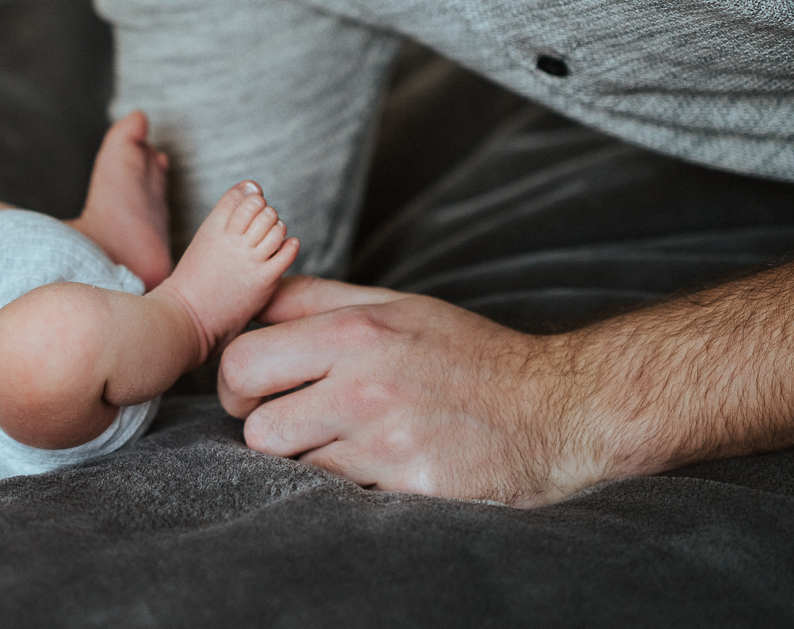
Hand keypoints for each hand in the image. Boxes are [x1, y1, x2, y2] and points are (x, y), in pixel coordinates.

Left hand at [217, 277, 582, 504]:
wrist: (558, 409)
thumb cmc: (467, 353)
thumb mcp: (395, 304)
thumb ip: (315, 298)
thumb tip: (248, 299)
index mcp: (355, 330)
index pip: (242, 359)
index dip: (236, 381)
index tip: (253, 389)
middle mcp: (365, 384)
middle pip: (255, 423)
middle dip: (261, 423)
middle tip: (289, 420)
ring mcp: (388, 440)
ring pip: (292, 464)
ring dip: (305, 458)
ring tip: (340, 441)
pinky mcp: (411, 487)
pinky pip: (339, 494)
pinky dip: (346, 485)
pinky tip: (377, 466)